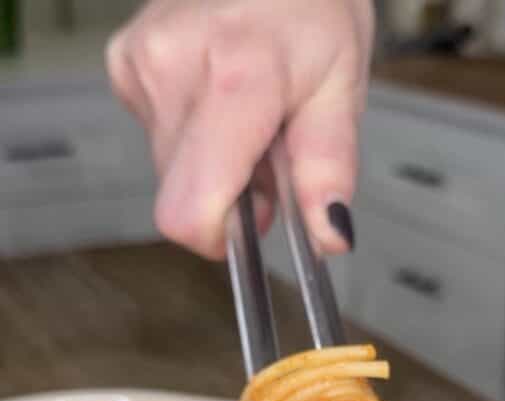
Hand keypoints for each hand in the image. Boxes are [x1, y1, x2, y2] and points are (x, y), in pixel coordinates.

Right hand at [107, 0, 372, 258]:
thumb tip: (328, 237)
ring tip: (247, 117)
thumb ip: (328, 169)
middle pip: (181, 196)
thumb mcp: (342, 89)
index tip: (250, 226)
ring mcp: (142, 62)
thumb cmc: (312, 11)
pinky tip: (218, 95)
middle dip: (227, 198)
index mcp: (237, 79)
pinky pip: (156, 135)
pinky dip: (192, 133)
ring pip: (169, 169)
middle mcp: (175, 67)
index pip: (190, 207)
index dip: (217, 237)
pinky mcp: (124, 61)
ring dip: (212, 165)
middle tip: (266, 155)